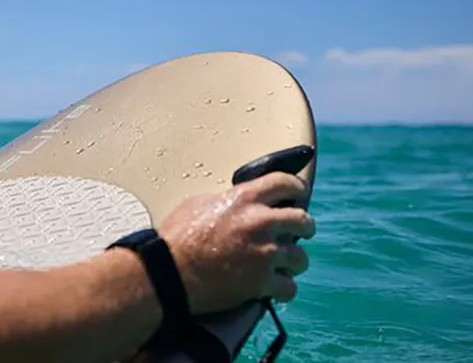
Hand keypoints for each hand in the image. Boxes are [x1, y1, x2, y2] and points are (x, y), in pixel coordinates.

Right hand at [158, 172, 315, 313]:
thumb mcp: (198, 204)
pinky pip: (289, 287)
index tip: (299, 193)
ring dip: (293, 261)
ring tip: (285, 265)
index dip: (296, 187)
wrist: (168, 272)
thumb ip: (225, 199)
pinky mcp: (261, 282)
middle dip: (303, 226)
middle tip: (299, 232)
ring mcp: (264, 254)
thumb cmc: (176, 237)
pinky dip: (283, 288)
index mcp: (245, 198)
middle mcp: (260, 222)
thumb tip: (234, 200)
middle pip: (303, 220)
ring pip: (300, 257)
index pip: (285, 183)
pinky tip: (276, 288)